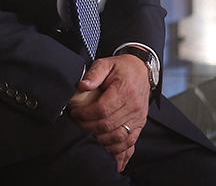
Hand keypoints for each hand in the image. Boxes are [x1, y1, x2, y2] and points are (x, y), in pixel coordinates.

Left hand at [67, 55, 149, 171]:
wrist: (141, 70)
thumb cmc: (122, 67)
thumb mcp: (106, 63)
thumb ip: (94, 73)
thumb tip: (82, 85)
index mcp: (124, 90)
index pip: (103, 109)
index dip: (85, 114)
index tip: (74, 112)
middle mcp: (133, 106)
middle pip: (108, 125)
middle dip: (88, 127)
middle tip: (76, 123)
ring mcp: (138, 118)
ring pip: (118, 137)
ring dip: (100, 140)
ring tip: (87, 134)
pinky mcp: (139, 125)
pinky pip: (129, 143)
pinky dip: (117, 150)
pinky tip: (106, 152)